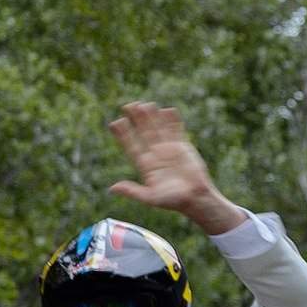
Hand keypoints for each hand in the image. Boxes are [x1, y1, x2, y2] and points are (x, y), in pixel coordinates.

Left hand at [109, 101, 243, 236]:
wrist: (195, 199)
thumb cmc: (172, 201)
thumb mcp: (150, 198)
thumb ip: (132, 191)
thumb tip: (112, 189)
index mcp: (145, 165)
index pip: (131, 145)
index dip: (123, 134)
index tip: (115, 123)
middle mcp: (155, 154)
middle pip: (144, 133)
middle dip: (136, 120)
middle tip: (128, 105)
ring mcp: (169, 149)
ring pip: (159, 129)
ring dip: (152, 117)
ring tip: (145, 104)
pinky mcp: (183, 147)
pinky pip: (177, 131)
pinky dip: (173, 121)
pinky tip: (167, 110)